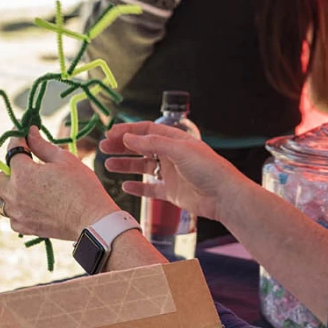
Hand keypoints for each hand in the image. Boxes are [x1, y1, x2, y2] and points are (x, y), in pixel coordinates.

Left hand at [0, 126, 119, 240]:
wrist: (92, 221)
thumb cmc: (82, 186)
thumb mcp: (64, 159)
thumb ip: (41, 145)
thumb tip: (29, 132)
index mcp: (23, 173)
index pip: (12, 150)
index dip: (18, 139)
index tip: (24, 135)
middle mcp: (13, 194)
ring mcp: (17, 213)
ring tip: (5, 180)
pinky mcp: (25, 227)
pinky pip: (9, 217)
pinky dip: (11, 207)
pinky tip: (20, 201)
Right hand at [100, 122, 247, 221]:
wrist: (224, 196)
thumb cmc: (209, 169)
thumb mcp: (179, 150)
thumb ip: (153, 144)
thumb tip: (128, 138)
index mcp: (176, 140)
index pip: (147, 131)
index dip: (128, 131)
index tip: (110, 134)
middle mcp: (172, 155)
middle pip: (142, 148)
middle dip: (122, 147)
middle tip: (103, 148)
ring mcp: (172, 174)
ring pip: (143, 168)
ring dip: (126, 165)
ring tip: (108, 165)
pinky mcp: (172, 192)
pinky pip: (151, 188)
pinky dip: (138, 187)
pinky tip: (125, 185)